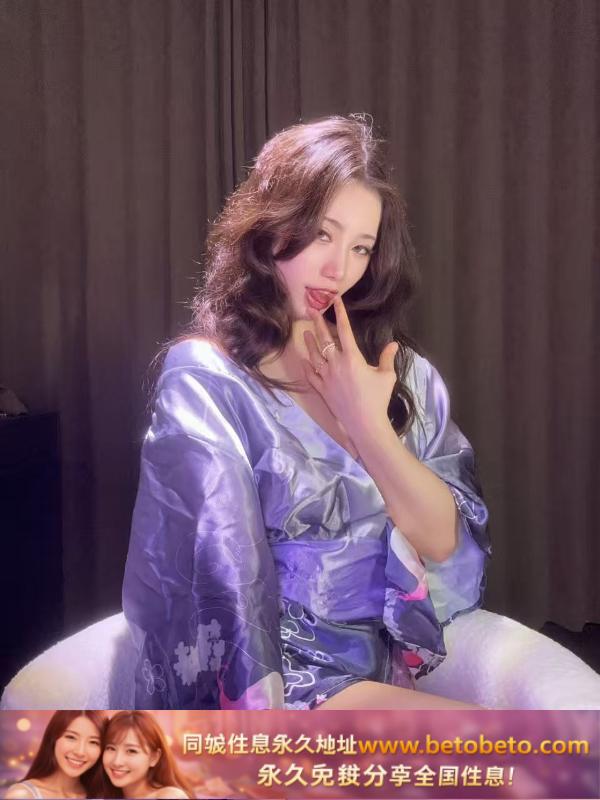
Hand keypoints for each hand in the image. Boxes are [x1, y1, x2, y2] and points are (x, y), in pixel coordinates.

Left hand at [301, 295, 398, 435]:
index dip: (340, 313)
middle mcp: (336, 363)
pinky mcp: (322, 389)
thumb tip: (393, 344)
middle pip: (324, 339)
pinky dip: (307, 366)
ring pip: (314, 355)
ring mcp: (326, 377)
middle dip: (318, 322)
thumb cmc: (378, 399)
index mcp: (352, 357)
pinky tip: (305, 360)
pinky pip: (311, 375)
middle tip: (312, 310)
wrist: (364, 423)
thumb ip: (387, 358)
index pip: (344, 329)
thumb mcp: (386, 376)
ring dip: (309, 342)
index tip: (335, 300)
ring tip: (306, 332)